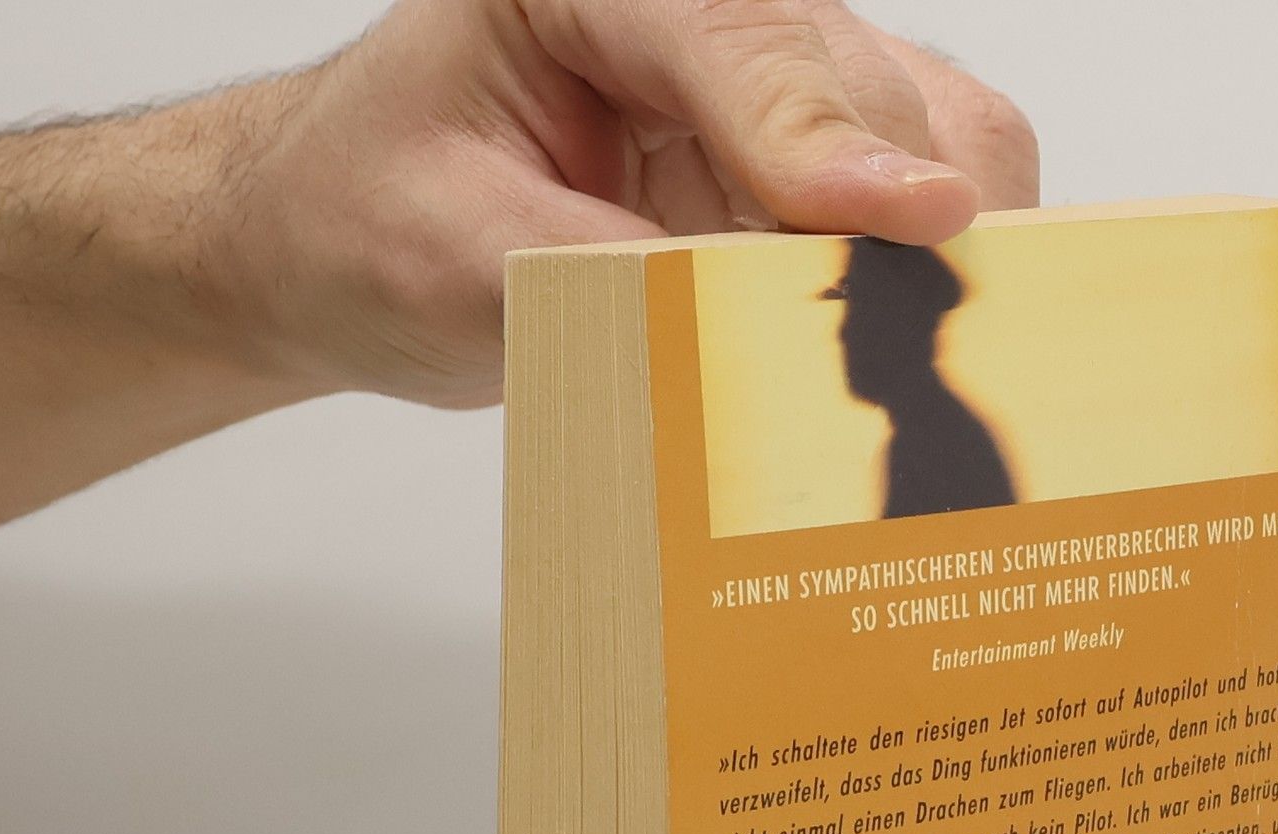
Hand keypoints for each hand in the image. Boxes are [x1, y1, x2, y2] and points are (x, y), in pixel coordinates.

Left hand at [222, 0, 1040, 406]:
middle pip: (865, 86)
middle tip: (898, 352)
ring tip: (888, 355)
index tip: (916, 221)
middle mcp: (694, 6)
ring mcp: (764, 74)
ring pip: (931, 132)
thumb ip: (615, 274)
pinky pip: (915, 197)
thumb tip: (768, 316)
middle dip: (897, 222)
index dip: (830, 142)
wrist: (345, 232)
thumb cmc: (372, 219)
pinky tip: (883, 336)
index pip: (743, 45)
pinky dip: (916, 275)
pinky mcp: (799, 153)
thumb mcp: (462, 259)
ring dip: (926, 254)